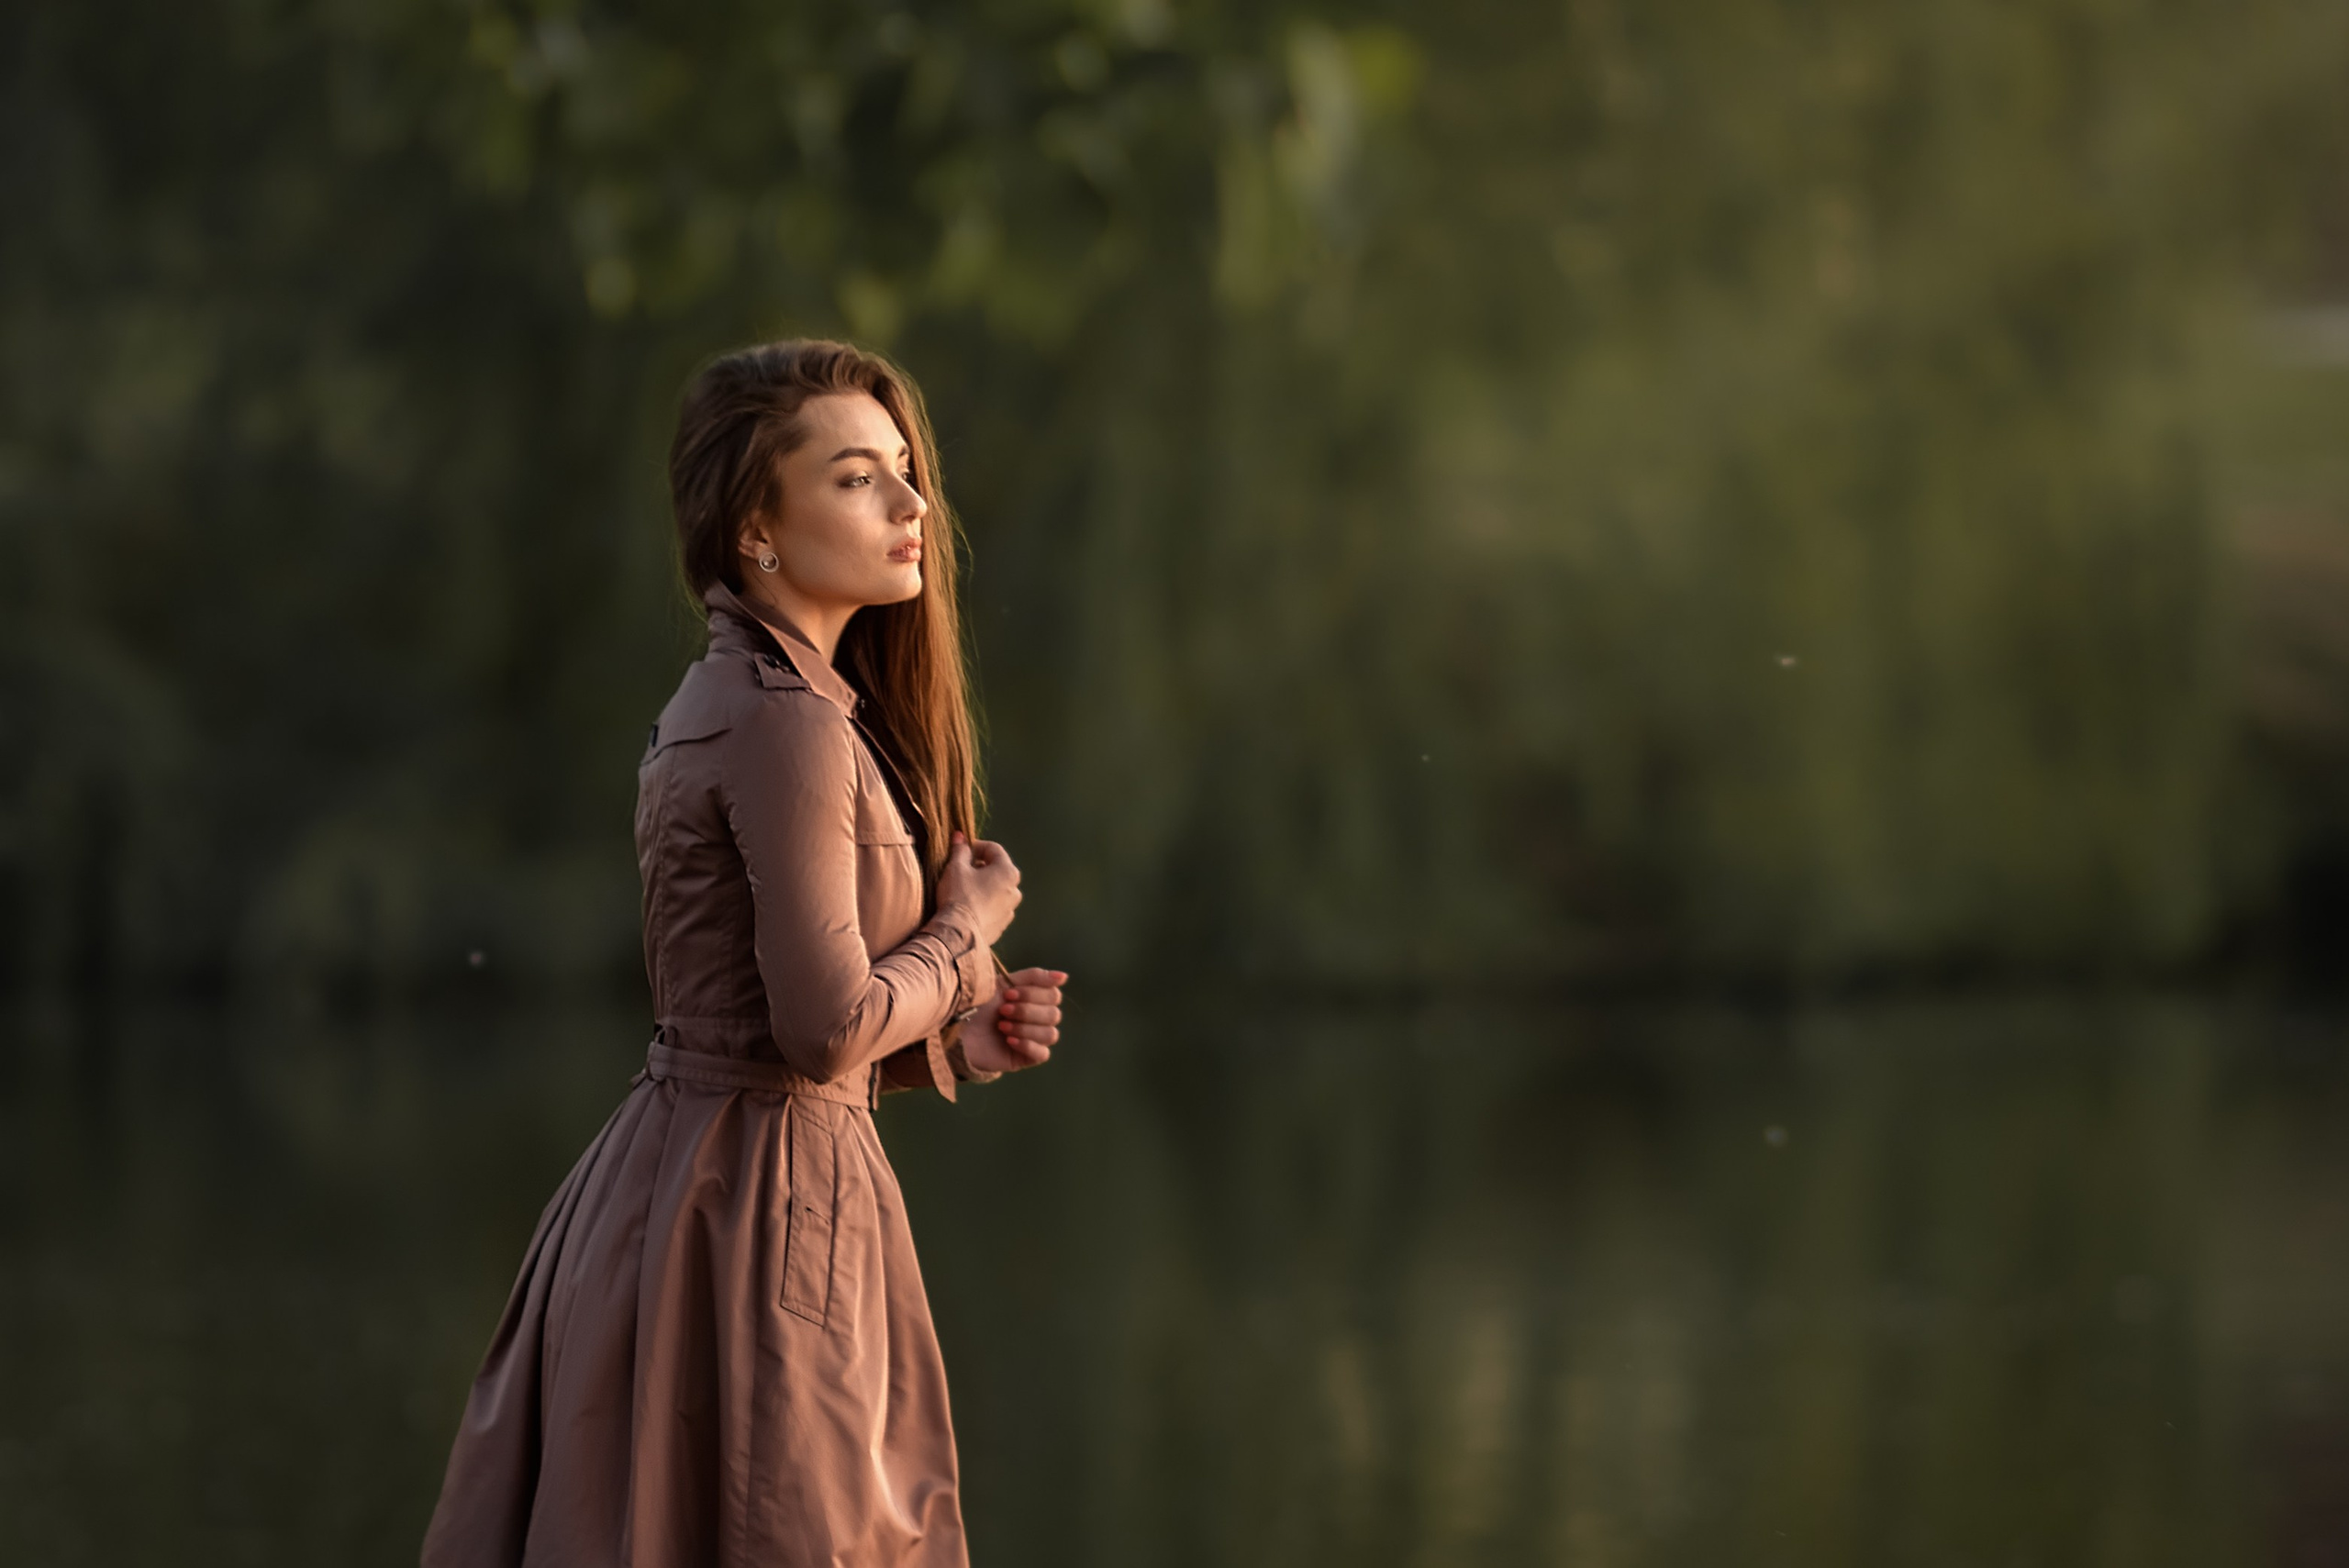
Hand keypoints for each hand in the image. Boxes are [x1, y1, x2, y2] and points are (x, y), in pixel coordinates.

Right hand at [936, 831, 1021, 945]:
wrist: (959, 934)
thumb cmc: (959, 896)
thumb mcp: (955, 868)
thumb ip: (960, 850)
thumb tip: (960, 837)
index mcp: (1008, 871)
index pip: (994, 849)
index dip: (976, 846)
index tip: (962, 850)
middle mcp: (1014, 890)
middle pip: (998, 869)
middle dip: (980, 866)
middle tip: (961, 869)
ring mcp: (1010, 909)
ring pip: (996, 890)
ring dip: (983, 885)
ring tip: (963, 889)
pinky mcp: (1002, 925)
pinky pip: (993, 908)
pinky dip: (983, 903)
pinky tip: (968, 906)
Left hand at [959, 967, 1065, 1074]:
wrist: (954, 1029)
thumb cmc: (976, 1004)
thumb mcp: (1004, 983)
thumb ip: (1034, 977)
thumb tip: (1064, 977)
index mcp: (1033, 999)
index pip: (1054, 995)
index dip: (1034, 994)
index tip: (1008, 994)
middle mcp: (1036, 1019)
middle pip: (1054, 1014)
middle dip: (1027, 1011)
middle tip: (1003, 1011)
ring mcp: (1032, 1039)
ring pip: (1051, 1034)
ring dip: (1025, 1028)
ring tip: (1002, 1027)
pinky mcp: (1025, 1058)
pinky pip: (1043, 1053)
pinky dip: (1027, 1045)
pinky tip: (1008, 1040)